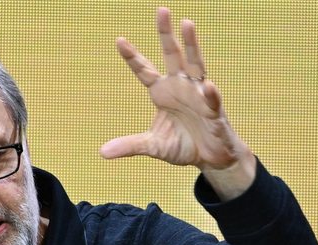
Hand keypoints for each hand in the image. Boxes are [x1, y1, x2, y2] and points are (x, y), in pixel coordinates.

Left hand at [100, 7, 255, 199]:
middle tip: (161, 10)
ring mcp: (199, 95)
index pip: (144, 70)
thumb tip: (103, 152)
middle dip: (166, 33)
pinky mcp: (215, 111)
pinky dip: (210, 93)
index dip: (133, 56)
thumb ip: (130, 145)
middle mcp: (181, 86)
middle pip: (172, 55)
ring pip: (196, 64)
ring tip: (187, 23)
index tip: (119, 40)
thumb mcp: (153, 146)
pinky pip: (212, 99)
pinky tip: (207, 85)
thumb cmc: (182, 144)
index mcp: (162, 93)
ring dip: (192, 45)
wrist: (210, 157)